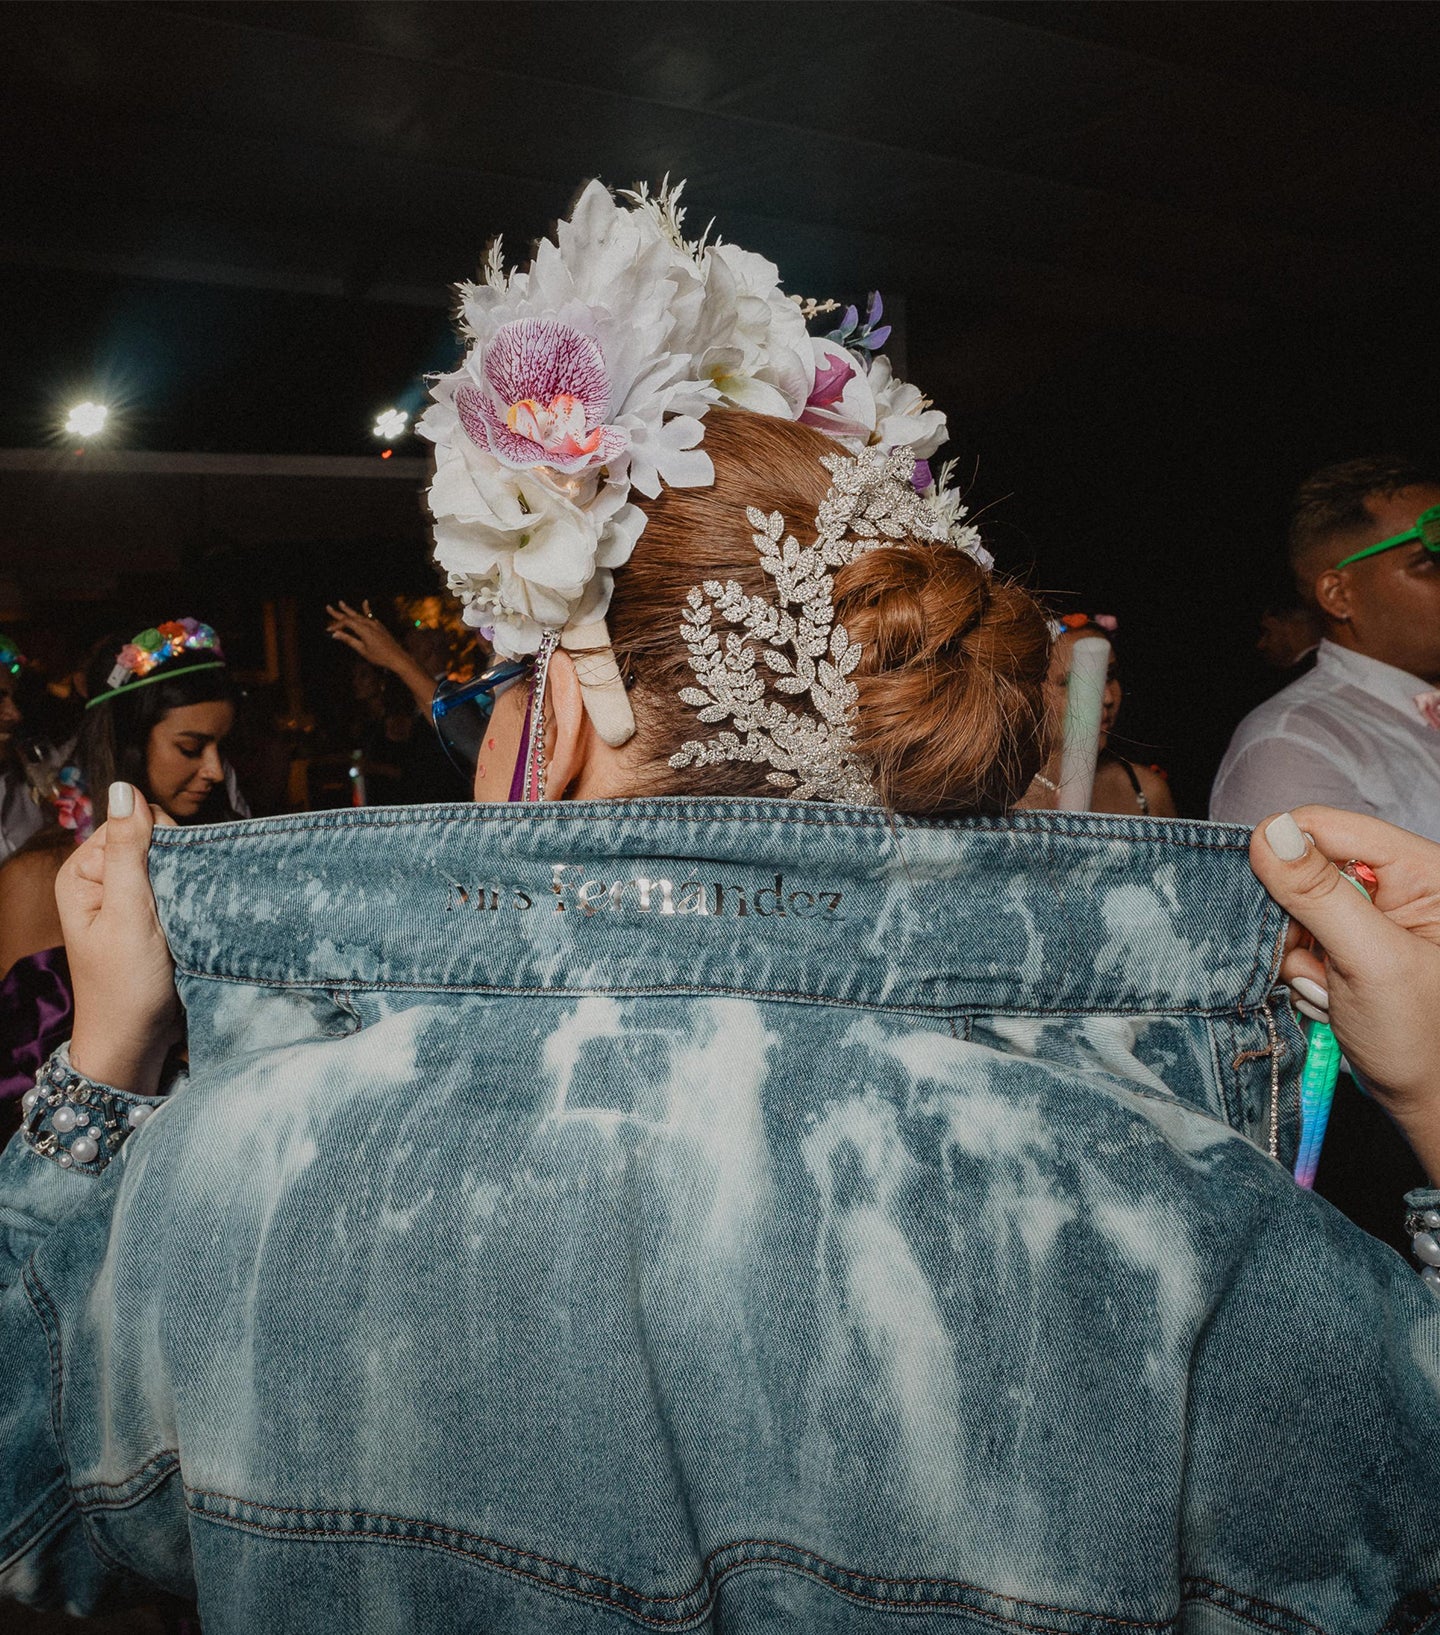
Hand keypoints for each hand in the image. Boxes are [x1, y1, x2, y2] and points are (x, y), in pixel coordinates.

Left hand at [57, 782, 181, 1095]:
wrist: (138, 1041)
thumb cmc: (125, 984)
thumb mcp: (127, 912)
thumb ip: (129, 849)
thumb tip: (125, 788)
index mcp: (84, 872)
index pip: (132, 822)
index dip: (161, 841)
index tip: (171, 880)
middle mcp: (104, 880)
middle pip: (155, 840)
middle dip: (177, 863)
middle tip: (179, 903)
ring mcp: (130, 899)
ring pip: (173, 864)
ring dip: (189, 882)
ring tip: (189, 913)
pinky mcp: (154, 917)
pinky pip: (180, 888)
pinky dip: (193, 897)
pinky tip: (195, 917)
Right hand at [326, 600, 437, 712]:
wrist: (397, 658)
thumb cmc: (379, 656)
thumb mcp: (362, 650)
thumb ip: (349, 640)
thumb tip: (335, 634)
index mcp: (364, 630)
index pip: (346, 623)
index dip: (336, 625)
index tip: (328, 630)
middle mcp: (369, 624)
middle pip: (351, 616)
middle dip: (339, 613)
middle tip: (328, 607)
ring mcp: (375, 624)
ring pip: (359, 615)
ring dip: (349, 610)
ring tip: (341, 603)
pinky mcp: (380, 626)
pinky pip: (370, 616)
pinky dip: (366, 609)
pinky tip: (365, 602)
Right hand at [1249, 806, 1439, 1182]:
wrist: (1428, 1100)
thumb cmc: (1421, 1040)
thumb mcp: (1370, 962)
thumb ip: (1319, 894)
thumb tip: (1272, 831)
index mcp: (1424, 871)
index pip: (1329, 827)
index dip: (1287, 855)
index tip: (1271, 904)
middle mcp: (1399, 884)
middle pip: (1307, 865)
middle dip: (1296, 920)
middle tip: (1317, 964)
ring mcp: (1373, 915)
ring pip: (1293, 906)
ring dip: (1297, 953)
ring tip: (1329, 989)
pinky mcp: (1351, 942)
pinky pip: (1297, 937)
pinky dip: (1301, 969)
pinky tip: (1327, 995)